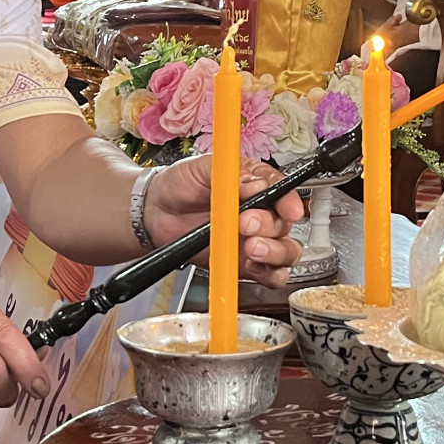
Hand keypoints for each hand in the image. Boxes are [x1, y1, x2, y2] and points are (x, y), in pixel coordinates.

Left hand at [149, 154, 304, 285]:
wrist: (155, 211)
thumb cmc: (181, 184)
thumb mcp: (202, 168)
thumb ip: (230, 175)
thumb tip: (255, 184)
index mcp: (254, 185)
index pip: (282, 191)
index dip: (288, 200)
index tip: (287, 208)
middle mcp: (260, 213)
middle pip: (284, 224)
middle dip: (269, 226)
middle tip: (245, 223)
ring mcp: (254, 240)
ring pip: (286, 252)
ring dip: (274, 253)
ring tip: (251, 248)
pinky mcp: (244, 264)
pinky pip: (270, 275)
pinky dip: (269, 274)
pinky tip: (254, 266)